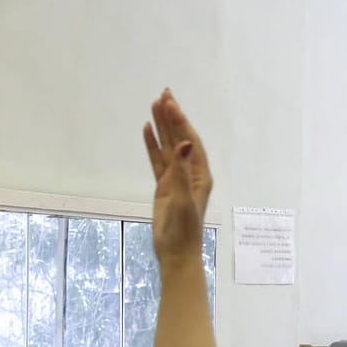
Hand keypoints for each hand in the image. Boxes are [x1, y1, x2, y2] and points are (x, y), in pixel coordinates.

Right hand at [143, 89, 211, 261]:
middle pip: (179, 138)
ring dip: (162, 126)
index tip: (169, 103)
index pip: (189, 141)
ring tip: (154, 105)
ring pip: (167, 147)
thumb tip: (184, 144)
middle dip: (172, 116)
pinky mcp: (164, 187)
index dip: (180, 121)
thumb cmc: (183, 231)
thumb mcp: (183, 200)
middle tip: (164, 93)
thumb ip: (181, 171)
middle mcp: (190, 173)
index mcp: (199, 174)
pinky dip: (152, 145)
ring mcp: (176, 179)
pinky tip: (147, 130)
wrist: (176, 253)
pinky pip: (158, 161)